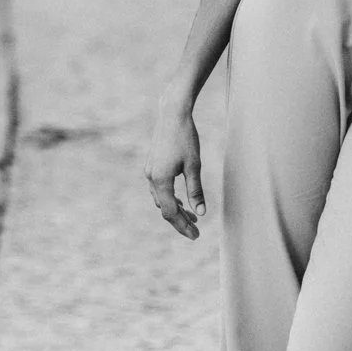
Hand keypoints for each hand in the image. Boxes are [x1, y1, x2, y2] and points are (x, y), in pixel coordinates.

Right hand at [145, 103, 205, 239]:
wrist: (172, 114)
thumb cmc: (185, 138)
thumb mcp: (194, 166)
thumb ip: (196, 191)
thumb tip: (201, 212)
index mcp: (160, 181)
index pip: (171, 212)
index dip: (183, 226)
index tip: (196, 236)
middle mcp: (151, 178)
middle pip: (164, 208)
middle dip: (180, 221)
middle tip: (196, 232)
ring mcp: (150, 172)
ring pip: (161, 200)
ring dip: (176, 210)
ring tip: (192, 217)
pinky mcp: (152, 166)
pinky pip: (159, 190)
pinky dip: (170, 199)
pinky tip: (181, 201)